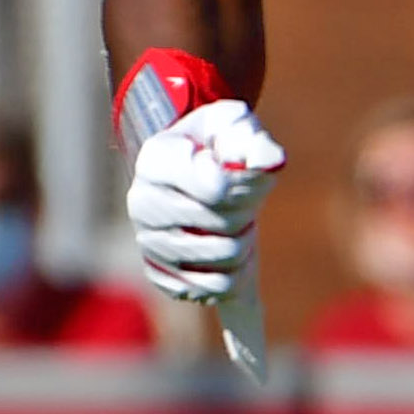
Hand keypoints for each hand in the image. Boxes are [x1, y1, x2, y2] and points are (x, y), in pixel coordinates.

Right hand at [126, 100, 286, 304]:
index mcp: (156, 160)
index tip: (242, 174)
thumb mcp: (233, 125)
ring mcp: (147, 240)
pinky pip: (214, 287)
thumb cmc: (216, 145)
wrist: (192, 173)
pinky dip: (232, 273)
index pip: (216, 189)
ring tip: (234, 224)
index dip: (245, 185)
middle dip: (246, 211)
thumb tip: (271, 163)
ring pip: (224, 256)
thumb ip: (251, 140)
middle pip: (224, 223)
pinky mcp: (158, 273)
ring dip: (243, 242)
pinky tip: (224, 252)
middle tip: (242, 200)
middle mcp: (142, 202)